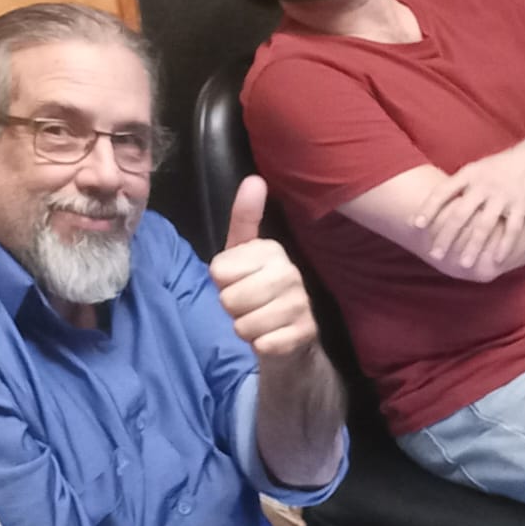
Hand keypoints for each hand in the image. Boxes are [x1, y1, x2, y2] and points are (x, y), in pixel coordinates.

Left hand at [208, 176, 316, 357]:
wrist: (289, 337)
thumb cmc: (258, 289)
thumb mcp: (244, 253)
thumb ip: (244, 218)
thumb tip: (254, 179)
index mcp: (271, 249)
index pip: (218, 272)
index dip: (222, 283)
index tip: (239, 281)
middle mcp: (290, 272)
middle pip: (229, 299)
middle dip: (231, 309)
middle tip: (248, 305)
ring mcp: (301, 303)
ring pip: (244, 325)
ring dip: (245, 329)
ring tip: (259, 320)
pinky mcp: (305, 333)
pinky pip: (262, 345)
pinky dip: (260, 346)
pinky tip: (271, 337)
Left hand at [414, 134, 524, 269]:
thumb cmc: (500, 166)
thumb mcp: (476, 168)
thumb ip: (458, 185)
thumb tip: (432, 200)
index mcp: (469, 174)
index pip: (443, 192)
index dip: (429, 208)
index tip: (416, 225)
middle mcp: (483, 185)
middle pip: (460, 214)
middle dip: (447, 236)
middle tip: (435, 255)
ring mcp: (503, 195)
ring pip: (484, 226)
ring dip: (473, 247)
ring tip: (463, 265)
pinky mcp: (522, 204)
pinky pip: (512, 229)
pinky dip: (504, 246)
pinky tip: (497, 261)